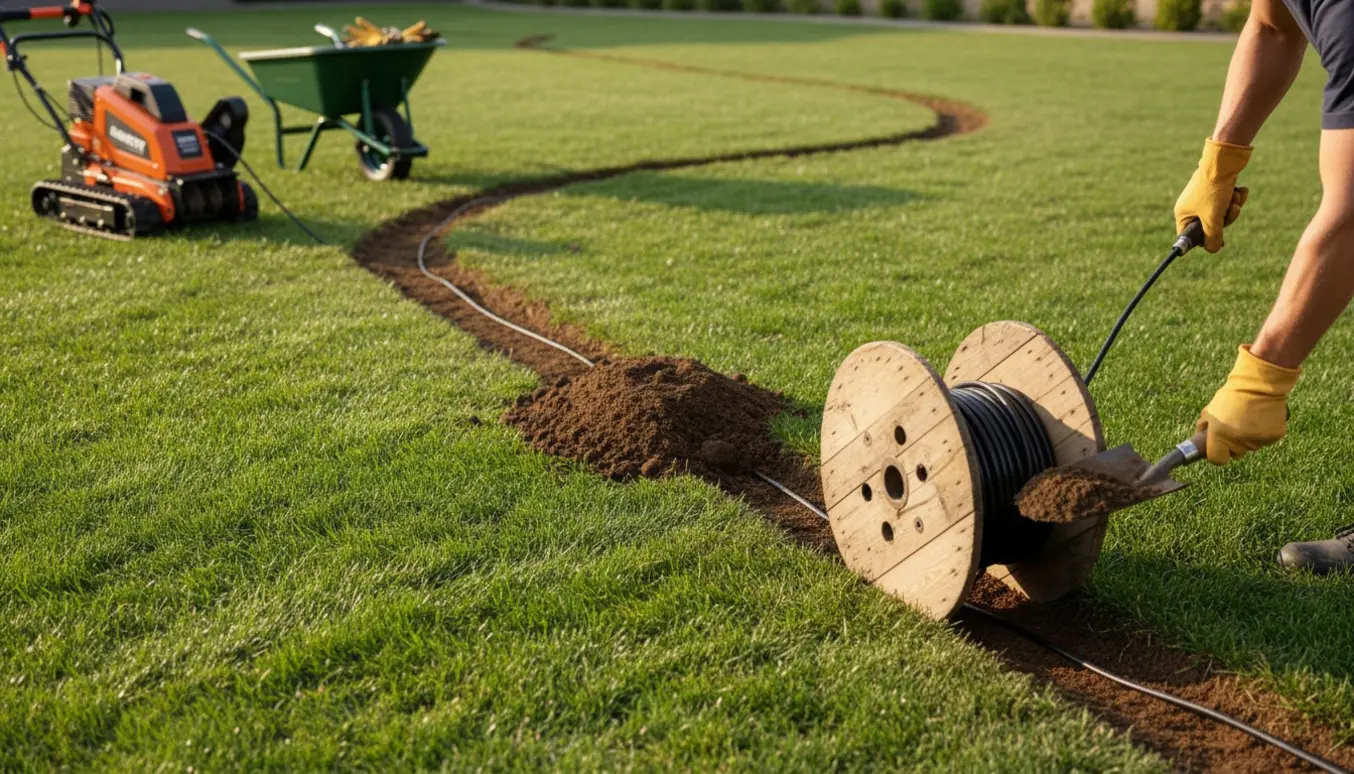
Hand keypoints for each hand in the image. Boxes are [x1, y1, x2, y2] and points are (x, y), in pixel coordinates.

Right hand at [1175, 138, 1251, 252]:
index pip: (1190, 236)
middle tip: (1230, 211)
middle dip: (1225, 219)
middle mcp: (1191, 206)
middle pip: (1210, 226)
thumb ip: (1212, 238)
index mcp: (1183, 213)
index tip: (1218, 240)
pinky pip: (1226, 201)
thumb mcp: (1213, 218)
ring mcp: (1203, 197)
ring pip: (1221, 214)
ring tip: (1234, 196)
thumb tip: (1213, 249)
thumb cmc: (1213, 189)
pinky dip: (1235, 198)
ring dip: (1232, 207)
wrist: (1224, 160)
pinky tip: (1239, 190)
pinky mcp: (1216, 189)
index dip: (1205, 239)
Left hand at [1197, 345, 1299, 464]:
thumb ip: (1203, 426)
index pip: (1217, 459)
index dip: (1216, 454)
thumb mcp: (1210, 409)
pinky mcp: (1274, 436)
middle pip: (1235, 454)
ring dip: (1248, 438)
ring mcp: (1258, 439)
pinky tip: (1261, 418)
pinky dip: (1263, 433)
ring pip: (1250, 447)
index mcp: (1220, 435)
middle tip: (1235, 427)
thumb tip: (1199, 438)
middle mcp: (1239, 440)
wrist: (1259, 384)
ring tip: (1248, 419)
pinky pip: (1265, 441)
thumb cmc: (1232, 396)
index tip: (1218, 448)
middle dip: (1233, 444)